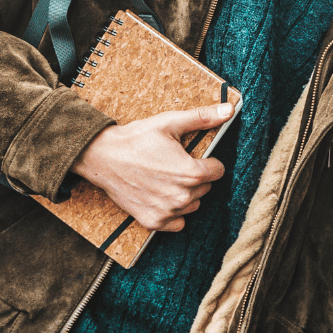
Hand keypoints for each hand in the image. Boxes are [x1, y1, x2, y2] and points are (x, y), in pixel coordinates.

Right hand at [71, 102, 232, 231]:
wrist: (103, 157)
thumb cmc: (137, 139)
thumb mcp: (170, 122)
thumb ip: (202, 118)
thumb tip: (229, 110)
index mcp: (191, 173)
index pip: (218, 171)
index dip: (208, 161)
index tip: (194, 156)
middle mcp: (182, 197)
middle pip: (205, 188)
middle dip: (196, 176)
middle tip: (175, 165)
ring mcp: (167, 212)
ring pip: (193, 205)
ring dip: (186, 195)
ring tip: (167, 179)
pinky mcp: (153, 222)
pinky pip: (178, 223)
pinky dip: (174, 213)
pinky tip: (162, 196)